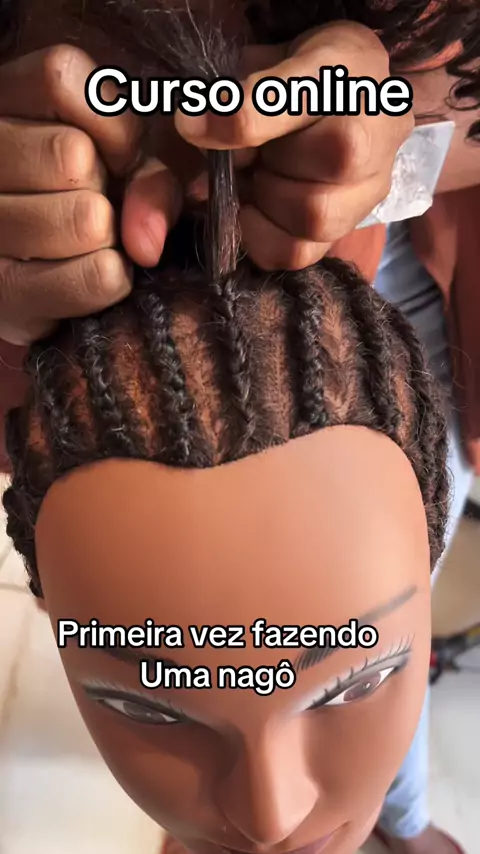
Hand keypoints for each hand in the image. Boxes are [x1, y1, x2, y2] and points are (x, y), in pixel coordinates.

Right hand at [0, 45, 179, 345]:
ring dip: (111, 237)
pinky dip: (114, 280)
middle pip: (71, 155)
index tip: (119, 155)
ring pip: (85, 219)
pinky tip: (96, 273)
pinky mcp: (5, 292)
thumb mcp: (127, 165)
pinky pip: (95, 278)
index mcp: (2, 103)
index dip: (111, 122)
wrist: (48, 275)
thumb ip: (152, 175)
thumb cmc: (92, 198)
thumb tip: (145, 242)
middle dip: (108, 186)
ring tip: (92, 241)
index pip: (58, 79)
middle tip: (98, 203)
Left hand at [175, 21, 413, 269]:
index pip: (306, 93)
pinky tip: (255, 209)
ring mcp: (373, 183)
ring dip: (267, 200)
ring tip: (256, 177)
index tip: (191, 123)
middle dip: (272, 161)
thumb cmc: (279, 79)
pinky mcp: (349, 227)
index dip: (244, 116)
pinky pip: (302, 251)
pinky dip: (262, 236)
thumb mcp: (251, 65)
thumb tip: (192, 130)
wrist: (320, 106)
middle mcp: (380, 124)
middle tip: (247, 153)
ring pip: (318, 213)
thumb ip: (224, 95)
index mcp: (351, 60)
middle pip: (337, 157)